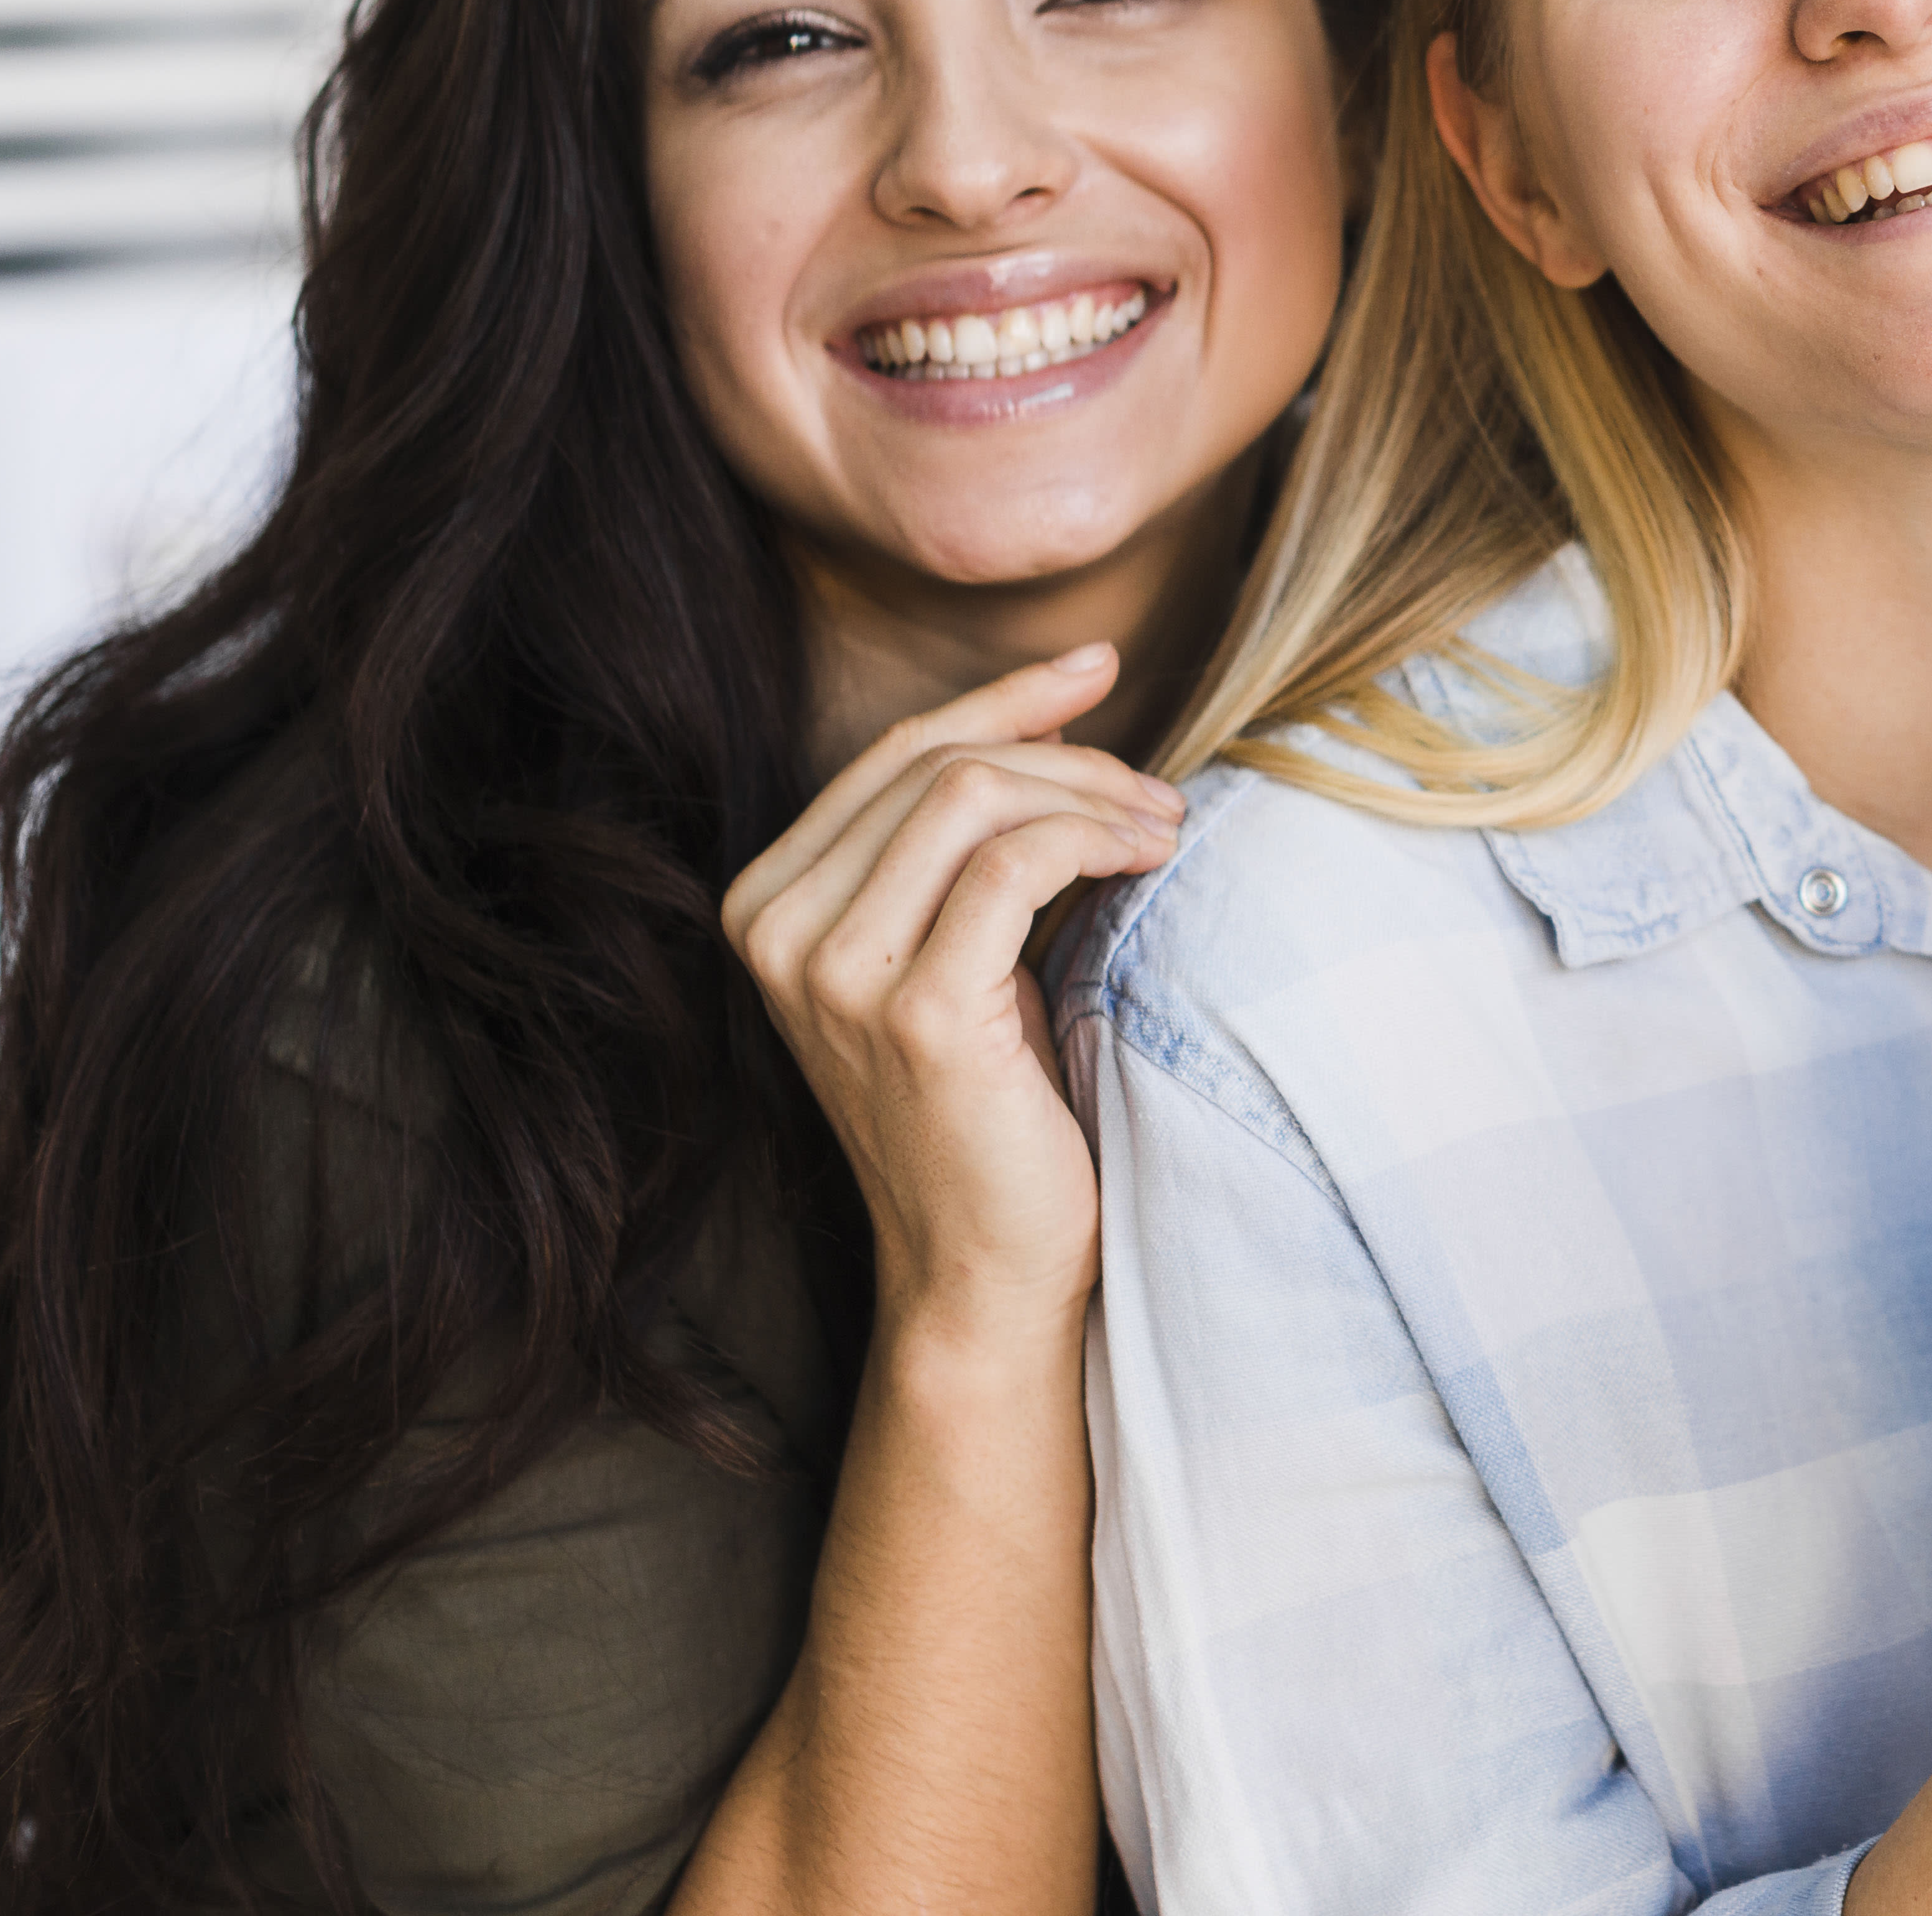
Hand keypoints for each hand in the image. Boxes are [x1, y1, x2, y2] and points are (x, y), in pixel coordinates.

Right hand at [720, 644, 1184, 1332]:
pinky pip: (1018, 864)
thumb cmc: (986, 1103)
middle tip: (1159, 798)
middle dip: (1068, 756)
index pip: (893, 753)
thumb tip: (1059, 716)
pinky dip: (1096, 841)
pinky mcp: (916, 1011)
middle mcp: (777, 932)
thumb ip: (961, 848)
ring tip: (1164, 832)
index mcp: (767, 905)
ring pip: (977, 799)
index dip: (1004, 699)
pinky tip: (1147, 864)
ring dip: (1093, 796)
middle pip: (939, 765)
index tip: (1097, 668)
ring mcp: (834, 973)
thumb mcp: (953, 949)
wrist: (981, 1263)